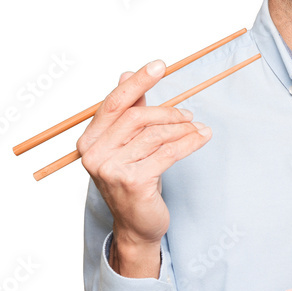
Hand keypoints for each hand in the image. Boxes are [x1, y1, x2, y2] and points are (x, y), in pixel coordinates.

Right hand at [76, 60, 210, 274]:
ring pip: (155, 135)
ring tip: (198, 128)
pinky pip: (167, 153)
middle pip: (136, 118)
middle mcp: (94, 155)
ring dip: (182, 129)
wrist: (137, 226)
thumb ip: (128, 112)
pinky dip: (189, 142)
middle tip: (189, 114)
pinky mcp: (133, 182)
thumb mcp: (129, 145)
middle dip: (168, 112)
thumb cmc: (134, 181)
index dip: (137, 82)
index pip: (113, 103)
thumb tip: (126, 74)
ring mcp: (111, 170)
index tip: (160, 65)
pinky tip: (201, 138)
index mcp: (89, 141)